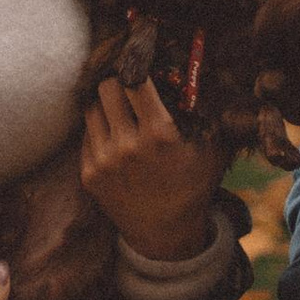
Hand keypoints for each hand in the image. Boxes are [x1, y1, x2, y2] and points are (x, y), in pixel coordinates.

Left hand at [80, 70, 227, 264]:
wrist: (165, 235)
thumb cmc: (194, 185)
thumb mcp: (212, 150)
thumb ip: (209, 114)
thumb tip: (206, 76)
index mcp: (159, 134)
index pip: (135, 80)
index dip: (138, 68)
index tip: (141, 64)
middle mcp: (127, 146)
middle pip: (106, 87)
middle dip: (118, 82)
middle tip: (127, 84)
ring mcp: (103, 161)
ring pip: (91, 108)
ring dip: (105, 104)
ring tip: (119, 109)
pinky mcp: (88, 175)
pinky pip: (86, 134)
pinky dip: (99, 129)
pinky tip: (114, 134)